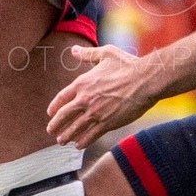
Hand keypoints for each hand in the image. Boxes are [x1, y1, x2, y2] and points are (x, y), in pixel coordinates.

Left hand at [47, 44, 165, 148]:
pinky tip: (79, 145)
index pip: (62, 98)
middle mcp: (85, 99)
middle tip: (51, 131)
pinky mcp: (108, 123)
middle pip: (64, 115)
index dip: (54, 107)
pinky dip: (83, 141)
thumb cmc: (127, 65)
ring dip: (66, 136)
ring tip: (61, 141)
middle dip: (55, 125)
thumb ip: (87, 54)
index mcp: (82, 83)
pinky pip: (91, 135)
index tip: (50, 113)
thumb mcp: (105, 54)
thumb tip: (73, 50)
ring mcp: (96, 113)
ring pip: (75, 128)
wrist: (145, 80)